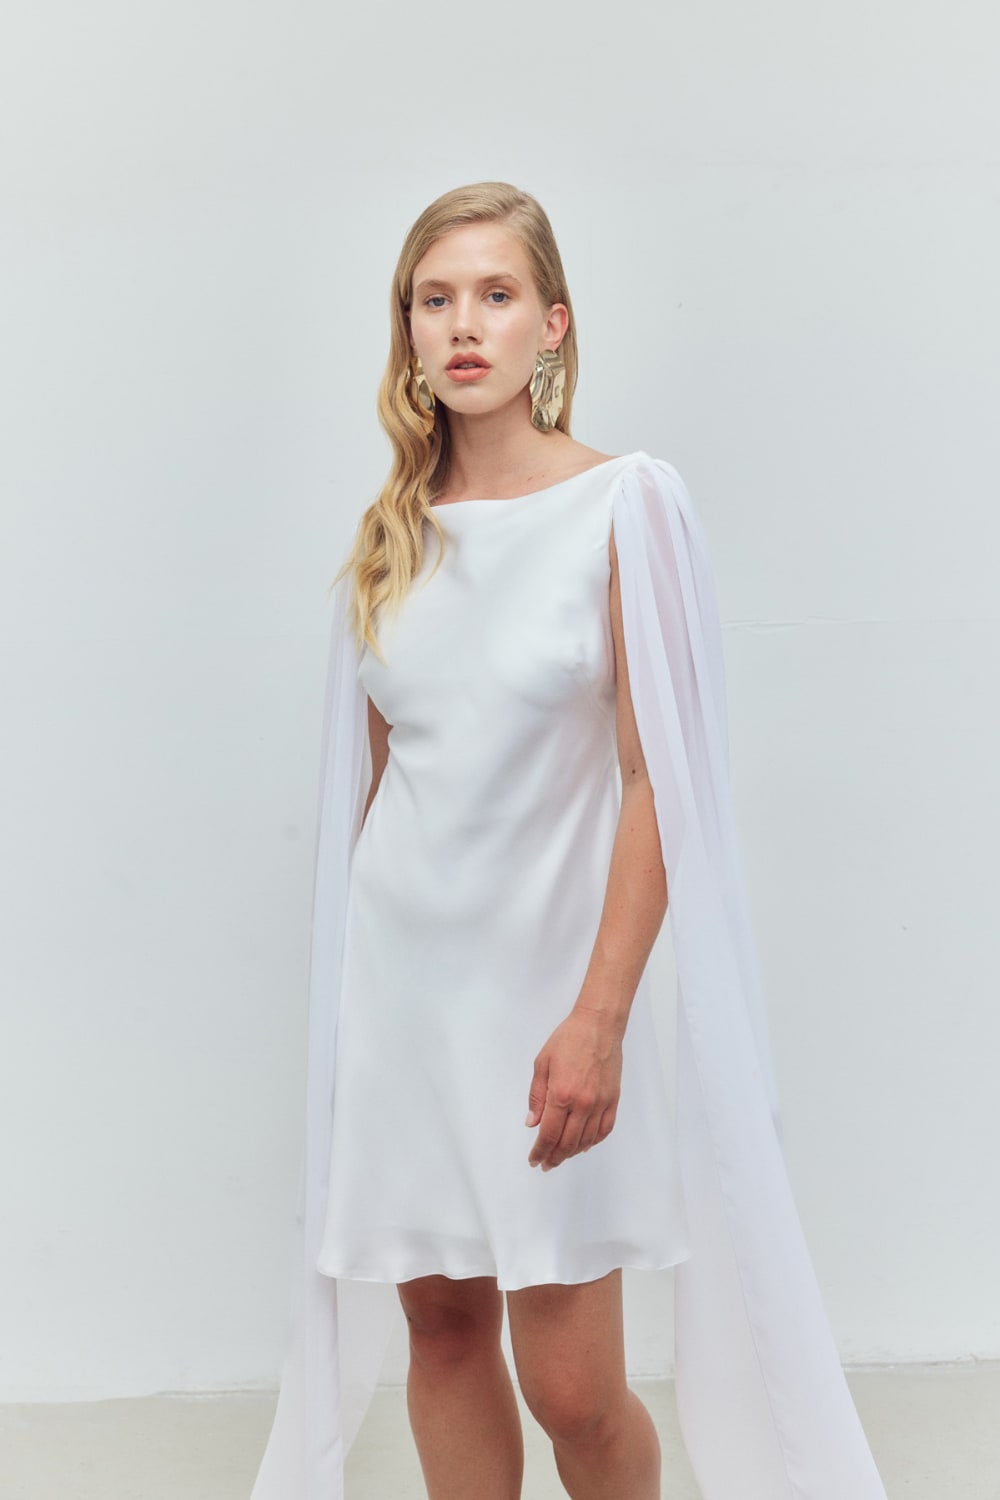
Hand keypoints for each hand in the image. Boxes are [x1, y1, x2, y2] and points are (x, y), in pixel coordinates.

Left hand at [525, 1008, 622, 1171]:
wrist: (598, 1025)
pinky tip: (584, 1145)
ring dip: (571, 1153)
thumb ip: (536, 1097)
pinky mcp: (613, 1100)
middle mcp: (582, 1103)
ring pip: (586, 1141)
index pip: (548, 1134)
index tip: (534, 1160)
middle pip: (567, 1143)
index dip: (539, 1152)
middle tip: (545, 1164)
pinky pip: (604, 1130)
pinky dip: (593, 1142)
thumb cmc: (569, 1039)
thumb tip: (532, 1123)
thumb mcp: (542, 1064)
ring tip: (560, 1156)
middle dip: (554, 1158)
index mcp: (561, 1094)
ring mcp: (600, 1103)